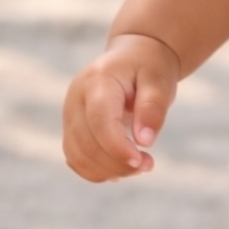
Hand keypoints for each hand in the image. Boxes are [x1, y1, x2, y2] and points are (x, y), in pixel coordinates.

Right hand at [62, 33, 179, 182]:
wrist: (133, 57)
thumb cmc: (148, 68)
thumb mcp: (159, 79)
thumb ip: (153, 107)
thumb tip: (145, 141)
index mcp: (98, 81)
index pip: (100, 121)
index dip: (117, 147)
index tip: (141, 161)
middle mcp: (76, 98)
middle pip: (87, 143)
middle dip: (117, 163)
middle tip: (149, 165)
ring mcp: (69, 114)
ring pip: (78, 156)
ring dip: (108, 170)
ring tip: (139, 166)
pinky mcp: (71, 129)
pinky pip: (76, 159)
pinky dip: (97, 171)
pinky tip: (120, 170)